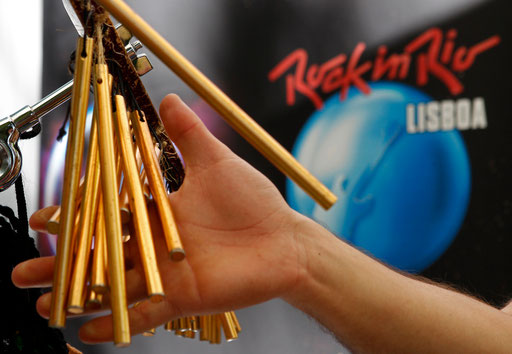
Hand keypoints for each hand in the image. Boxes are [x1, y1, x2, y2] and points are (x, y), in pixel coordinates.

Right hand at [12, 94, 306, 342]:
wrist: (283, 241)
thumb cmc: (253, 202)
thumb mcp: (215, 161)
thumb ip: (188, 134)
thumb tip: (168, 100)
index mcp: (157, 212)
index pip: (105, 214)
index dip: (74, 217)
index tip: (43, 219)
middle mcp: (155, 244)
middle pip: (99, 253)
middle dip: (63, 263)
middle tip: (23, 272)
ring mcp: (166, 273)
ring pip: (113, 286)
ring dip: (79, 297)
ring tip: (46, 307)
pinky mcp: (183, 296)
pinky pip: (145, 314)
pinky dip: (119, 323)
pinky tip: (89, 331)